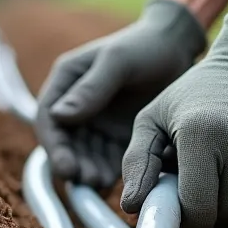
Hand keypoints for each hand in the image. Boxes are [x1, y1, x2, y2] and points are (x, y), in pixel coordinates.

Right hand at [35, 0, 206, 188]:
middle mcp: (76, 106)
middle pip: (66, 143)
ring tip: (104, 182)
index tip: (66, 166)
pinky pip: (109, 159)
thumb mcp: (117, 61)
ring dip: (90, 171)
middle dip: (73, 164)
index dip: (54, 146)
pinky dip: (110, 171)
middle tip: (89, 179)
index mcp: (66, 82)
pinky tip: (119, 180)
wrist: (179, 48)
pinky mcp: (118, 136)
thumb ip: (91, 87)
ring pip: (85, 155)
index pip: (48, 119)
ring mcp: (97, 123)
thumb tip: (59, 116)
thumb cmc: (146, 45)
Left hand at [120, 13, 227, 227]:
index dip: (189, 224)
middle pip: (223, 213)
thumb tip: (130, 206)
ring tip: (218, 166)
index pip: (198, 209)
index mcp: (198, 134)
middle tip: (197, 188)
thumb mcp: (153, 118)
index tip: (184, 218)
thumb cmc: (194, 94)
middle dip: (208, 213)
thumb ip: (137, 162)